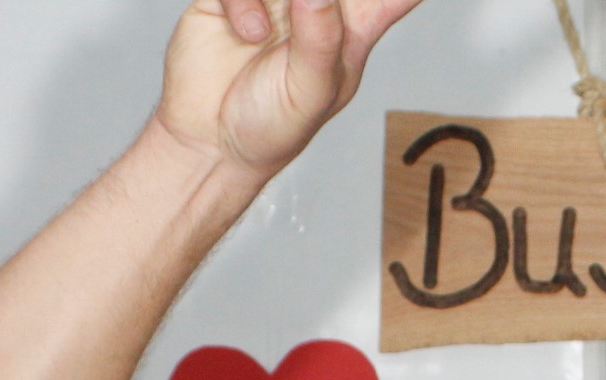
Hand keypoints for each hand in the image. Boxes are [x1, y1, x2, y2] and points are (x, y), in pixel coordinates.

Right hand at [154, 0, 425, 181]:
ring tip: (272, 35)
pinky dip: (245, 1)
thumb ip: (320, 40)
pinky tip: (251, 34)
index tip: (394, 1)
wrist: (211, 140)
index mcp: (354, 28)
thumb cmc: (273, 125)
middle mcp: (318, 4)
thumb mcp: (311, 92)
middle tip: (307, 15)